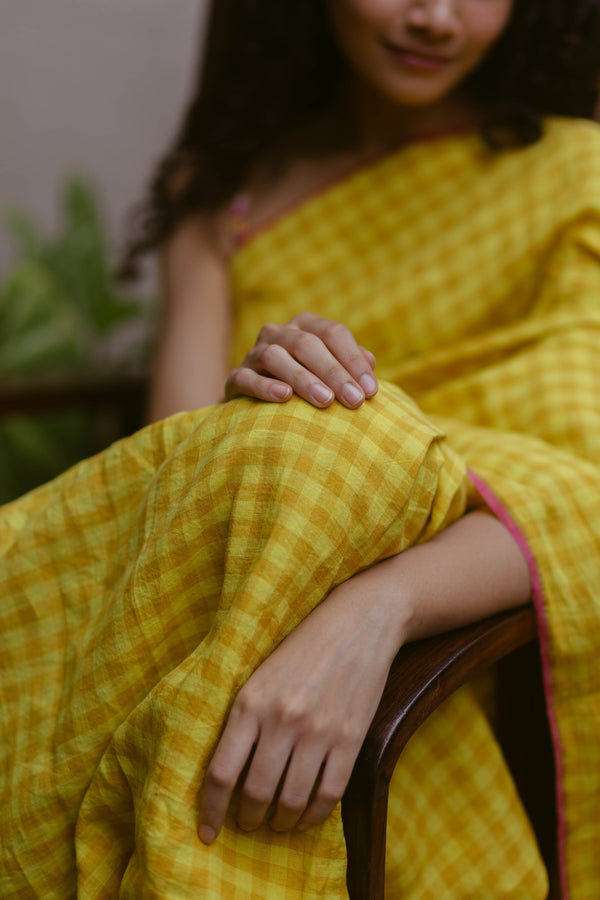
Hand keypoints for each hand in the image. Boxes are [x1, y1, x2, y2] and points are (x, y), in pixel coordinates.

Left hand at [198, 580, 399, 842]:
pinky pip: (328, 795)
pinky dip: (314, 816)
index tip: (207, 833)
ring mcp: (319, 732)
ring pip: (291, 801)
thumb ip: (243, 718)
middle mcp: (282, 719)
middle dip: (248, 818)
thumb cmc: (302, 647)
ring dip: (281, 822)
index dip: (211, 810)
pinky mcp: (351, 739)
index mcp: (250, 702)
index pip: (221, 772)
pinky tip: (307, 817)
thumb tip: (226, 773)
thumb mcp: (260, 674)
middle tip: (248, 823)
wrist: (358, 622)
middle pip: (255, 793)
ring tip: (277, 822)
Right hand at [224, 312, 377, 408]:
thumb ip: (349, 365)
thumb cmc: (306, 386)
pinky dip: (265, 386)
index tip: (370, 390)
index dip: (354, 360)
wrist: (258, 405)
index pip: (333, 333)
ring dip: (303, 379)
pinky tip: (284, 397)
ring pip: (275, 356)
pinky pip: (247, 378)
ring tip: (326, 401)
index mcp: (305, 326)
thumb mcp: (329, 372)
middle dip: (334, 372)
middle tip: (354, 400)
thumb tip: (370, 362)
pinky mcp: (236, 378)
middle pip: (307, 344)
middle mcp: (278, 333)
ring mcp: (254, 354)